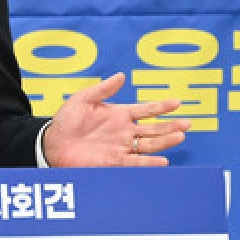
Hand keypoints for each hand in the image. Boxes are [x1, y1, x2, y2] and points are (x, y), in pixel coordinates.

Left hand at [42, 72, 189, 166]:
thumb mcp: (83, 99)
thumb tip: (121, 76)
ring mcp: (121, 147)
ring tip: (180, 136)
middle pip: (153, 129)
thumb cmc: (65, 121)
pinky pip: (135, 163)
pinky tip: (162, 160)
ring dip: (164, 142)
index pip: (146, 109)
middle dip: (170, 126)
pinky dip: (149, 163)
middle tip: (187, 123)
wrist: (52, 143)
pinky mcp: (114, 162)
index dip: (162, 106)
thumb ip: (103, 89)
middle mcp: (124, 131)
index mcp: (119, 114)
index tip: (178, 102)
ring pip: (148, 145)